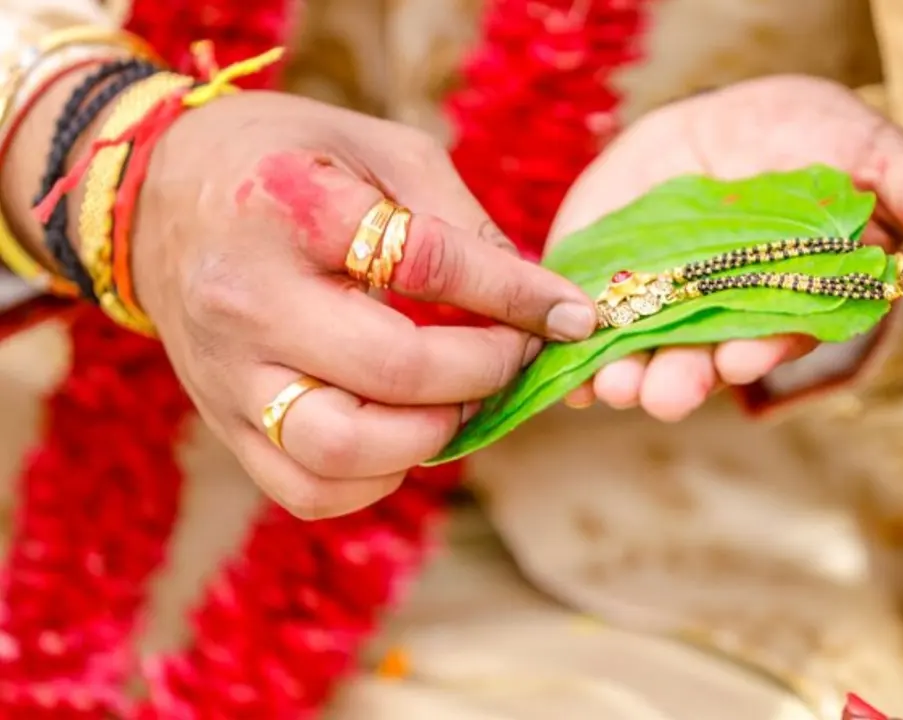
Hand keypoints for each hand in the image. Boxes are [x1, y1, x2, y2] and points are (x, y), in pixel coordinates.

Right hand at [111, 91, 595, 517]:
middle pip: (391, 372)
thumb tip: (539, 300)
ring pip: (341, 451)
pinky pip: (306, 489)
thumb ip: (457, 220)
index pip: (426, 264)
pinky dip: (377, 479)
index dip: (517, 294)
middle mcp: (247, 298)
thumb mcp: (378, 148)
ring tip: (462, 398)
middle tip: (517, 354)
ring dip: (432, 434)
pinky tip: (407, 432)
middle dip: (484, 371)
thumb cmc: (287, 160)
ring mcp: (226, 372)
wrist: (155, 194)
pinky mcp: (220, 422)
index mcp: (290, 207)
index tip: (573, 315)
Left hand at [548, 75, 902, 421]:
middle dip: (689, 376)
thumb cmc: (801, 137)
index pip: (787, 332)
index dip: (769, 342)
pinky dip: (576, 355)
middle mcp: (735, 319)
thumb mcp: (858, 146)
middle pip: (711, 357)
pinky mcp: (616, 293)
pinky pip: (595, 331)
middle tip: (666, 392)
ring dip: (631, 375)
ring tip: (614, 384)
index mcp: (799, 299)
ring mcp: (672, 310)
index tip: (750, 351)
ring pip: (651, 354)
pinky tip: (561, 372)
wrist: (718, 123)